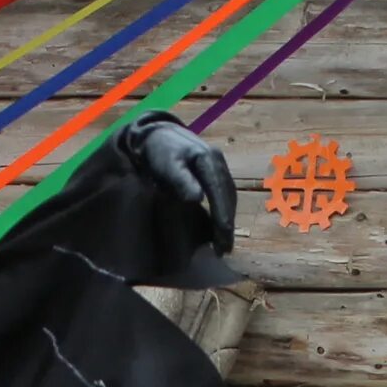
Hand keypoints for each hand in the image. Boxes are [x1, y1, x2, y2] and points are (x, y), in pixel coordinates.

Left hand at [122, 112, 235, 255]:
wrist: (157, 136)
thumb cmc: (160, 152)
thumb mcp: (167, 164)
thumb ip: (181, 180)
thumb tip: (197, 198)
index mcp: (209, 160)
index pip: (220, 192)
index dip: (223, 218)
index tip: (222, 240)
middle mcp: (218, 162)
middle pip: (229, 197)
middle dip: (227, 224)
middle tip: (224, 250)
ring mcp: (218, 166)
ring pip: (229, 196)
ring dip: (227, 219)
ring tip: (223, 243)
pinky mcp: (214, 172)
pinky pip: (223, 194)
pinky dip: (223, 211)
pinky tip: (218, 227)